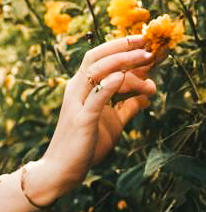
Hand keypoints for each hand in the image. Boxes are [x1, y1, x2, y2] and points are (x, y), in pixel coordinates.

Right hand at [38, 31, 157, 194]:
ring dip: (123, 62)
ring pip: (96, 72)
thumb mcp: (112, 122)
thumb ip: (128, 106)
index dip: (121, 47)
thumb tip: (148, 93)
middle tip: (147, 43)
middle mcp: (76, 90)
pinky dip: (108, 85)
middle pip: (96, 58)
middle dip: (121, 47)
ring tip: (147, 59)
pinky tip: (121, 77)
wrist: (62, 169)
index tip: (145, 42)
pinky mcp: (82, 119)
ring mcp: (77, 103)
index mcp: (82, 88)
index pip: (100, 59)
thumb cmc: (85, 145)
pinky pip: (95, 98)